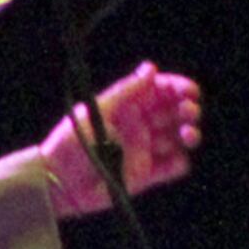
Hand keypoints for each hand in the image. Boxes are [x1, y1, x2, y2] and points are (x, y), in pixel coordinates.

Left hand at [42, 61, 202, 215]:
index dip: (178, 89)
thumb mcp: (98, 111)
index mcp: (128, 107)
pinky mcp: (147, 174)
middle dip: (188, 109)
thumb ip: (126, 91)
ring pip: (179, 138)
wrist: (58, 180)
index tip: (189, 92)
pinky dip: (180, 163)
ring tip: (188, 135)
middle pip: (175, 113)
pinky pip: (173, 167)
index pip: (161, 92)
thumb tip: (150, 68)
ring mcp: (145, 150)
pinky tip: (177, 159)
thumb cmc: (71, 141)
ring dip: (190, 134)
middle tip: (188, 111)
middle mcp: (140, 126)